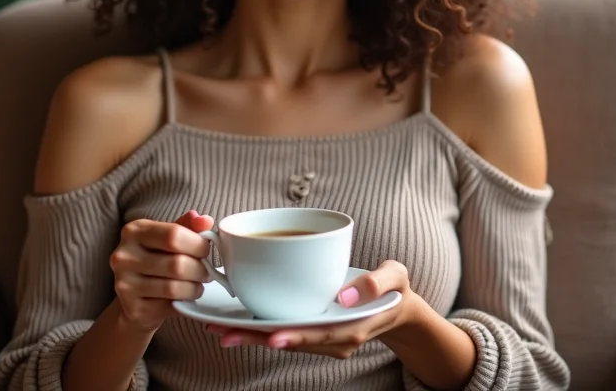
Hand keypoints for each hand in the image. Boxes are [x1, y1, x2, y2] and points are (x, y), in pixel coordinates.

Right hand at [110, 209, 213, 332]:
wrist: (133, 297)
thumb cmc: (155, 258)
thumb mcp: (168, 237)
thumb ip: (187, 226)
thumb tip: (206, 221)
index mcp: (134, 231)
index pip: (173, 235)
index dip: (197, 244)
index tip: (206, 250)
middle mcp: (124, 256)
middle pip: (176, 264)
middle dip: (200, 269)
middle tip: (207, 272)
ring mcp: (125, 284)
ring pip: (174, 287)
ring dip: (194, 288)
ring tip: (197, 285)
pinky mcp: (133, 309)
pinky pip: (168, 307)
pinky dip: (183, 303)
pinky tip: (184, 298)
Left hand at [205, 260, 420, 358]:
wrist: (397, 307)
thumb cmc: (394, 288)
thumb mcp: (396, 277)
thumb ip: (375, 282)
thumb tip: (344, 296)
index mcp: (351, 328)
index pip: (318, 334)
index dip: (294, 336)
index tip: (271, 337)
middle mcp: (333, 339)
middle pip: (291, 339)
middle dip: (257, 338)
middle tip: (223, 333)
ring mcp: (322, 337)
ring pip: (283, 337)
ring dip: (252, 335)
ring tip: (218, 328)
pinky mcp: (314, 329)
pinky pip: (285, 330)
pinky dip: (261, 328)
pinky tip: (237, 321)